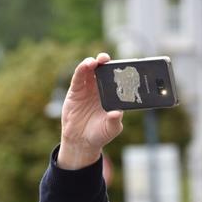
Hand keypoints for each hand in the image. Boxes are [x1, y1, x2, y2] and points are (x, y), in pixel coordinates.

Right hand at [57, 53, 123, 169]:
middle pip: (105, 71)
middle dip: (107, 63)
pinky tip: (87, 64)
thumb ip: (115, 121)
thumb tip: (117, 113)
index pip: (117, 80)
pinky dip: (82, 68)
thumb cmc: (99, 135)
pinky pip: (79, 76)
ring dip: (95, 62)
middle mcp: (101, 89)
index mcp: (112, 96)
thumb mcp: (111, 129)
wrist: (80, 141)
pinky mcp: (76, 90)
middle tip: (109, 60)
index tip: (125, 66)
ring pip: (91, 70)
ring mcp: (88, 88)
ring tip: (99, 61)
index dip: (121, 71)